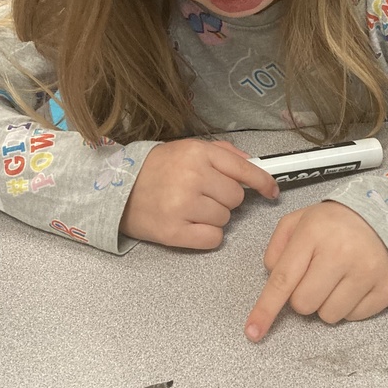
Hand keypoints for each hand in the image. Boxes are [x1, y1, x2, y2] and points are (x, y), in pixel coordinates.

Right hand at [120, 139, 277, 248]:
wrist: (115, 190)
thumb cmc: (154, 170)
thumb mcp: (186, 149)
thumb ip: (221, 153)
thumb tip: (252, 165)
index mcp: (197, 154)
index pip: (244, 170)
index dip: (263, 182)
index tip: (271, 191)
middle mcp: (192, 177)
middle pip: (236, 198)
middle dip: (225, 199)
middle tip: (203, 195)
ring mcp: (183, 205)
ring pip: (226, 219)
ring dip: (214, 217)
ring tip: (190, 208)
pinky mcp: (174, 232)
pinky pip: (213, 238)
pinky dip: (207, 235)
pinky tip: (189, 225)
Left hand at [244, 201, 387, 340]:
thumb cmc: (337, 222)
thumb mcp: (300, 220)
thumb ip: (278, 247)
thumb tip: (273, 278)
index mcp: (314, 233)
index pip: (283, 280)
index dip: (266, 309)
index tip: (253, 331)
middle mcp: (341, 253)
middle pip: (303, 305)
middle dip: (303, 297)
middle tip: (315, 276)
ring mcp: (367, 271)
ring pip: (328, 316)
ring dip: (327, 303)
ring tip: (338, 278)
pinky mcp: (387, 287)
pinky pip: (354, 317)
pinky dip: (350, 305)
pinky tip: (355, 283)